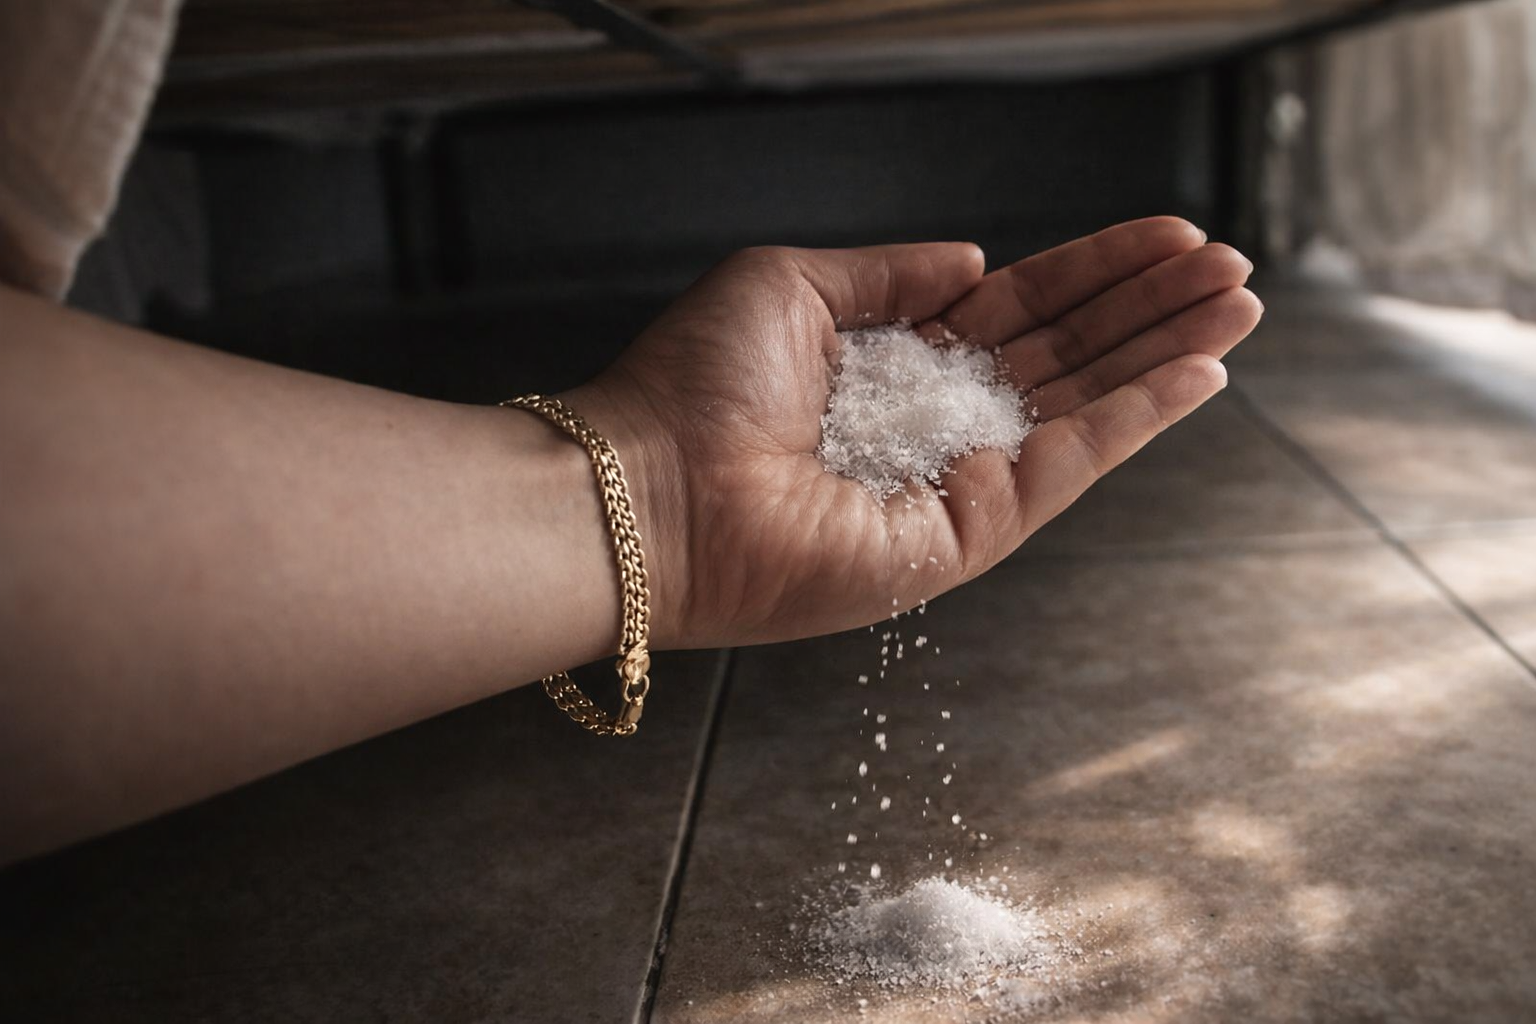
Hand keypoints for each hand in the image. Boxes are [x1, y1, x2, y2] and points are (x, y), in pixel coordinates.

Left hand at [566, 217, 1260, 649]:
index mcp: (900, 366)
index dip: (1095, 274)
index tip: (1167, 240)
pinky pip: (1063, 469)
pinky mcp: (960, 539)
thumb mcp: (793, 286)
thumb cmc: (692, 384)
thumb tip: (974, 258)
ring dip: (1166, 356)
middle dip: (1151, 311)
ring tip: (1238, 305)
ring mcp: (954, 487)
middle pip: (1069, 357)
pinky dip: (1133, 422)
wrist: (646, 483)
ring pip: (1083, 410)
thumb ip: (891, 273)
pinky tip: (1195, 374)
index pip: (1021, 312)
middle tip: (1232, 270)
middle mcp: (935, 428)